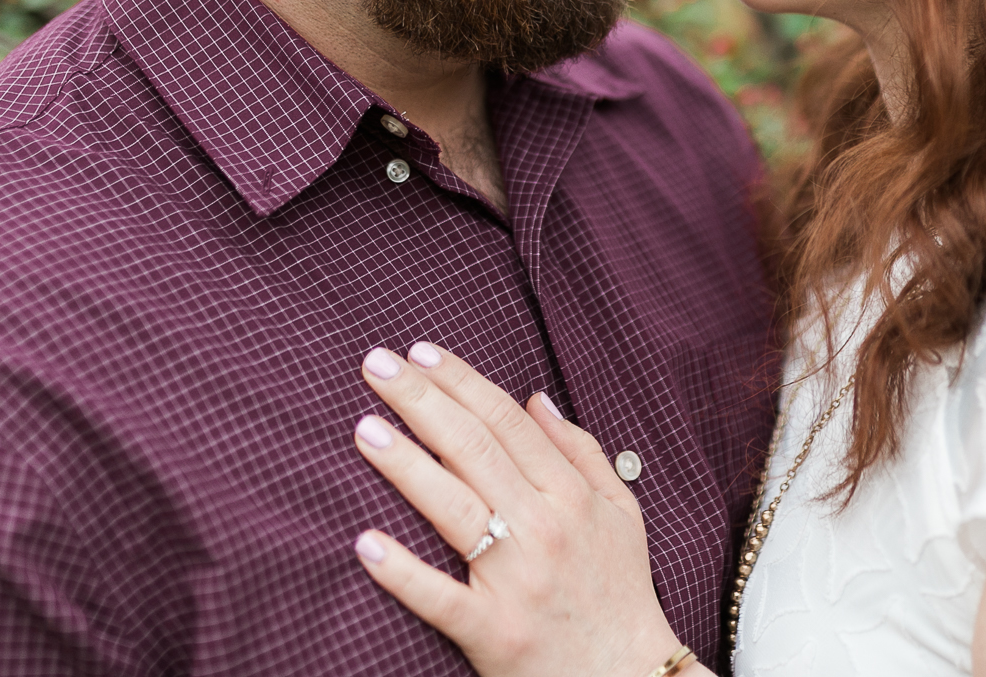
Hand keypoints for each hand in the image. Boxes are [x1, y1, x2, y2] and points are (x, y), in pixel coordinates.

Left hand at [351, 342, 696, 676]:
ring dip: (406, 466)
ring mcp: (517, 582)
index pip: (506, 422)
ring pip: (454, 510)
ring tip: (365, 428)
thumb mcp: (620, 512)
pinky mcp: (493, 633)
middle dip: (423, 402)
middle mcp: (545, 529)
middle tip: (377, 365)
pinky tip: (365, 543)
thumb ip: (580, 451)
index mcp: (571, 495)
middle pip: (475, 450)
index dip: (461, 382)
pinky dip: (403, 573)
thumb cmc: (620, 591)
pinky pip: (441, 598)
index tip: (421, 353)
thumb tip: (536, 398)